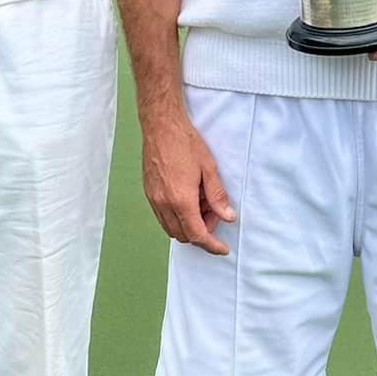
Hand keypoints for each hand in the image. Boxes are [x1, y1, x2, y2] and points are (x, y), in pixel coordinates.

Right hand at [139, 107, 236, 255]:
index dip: (211, 245)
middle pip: (183, 235)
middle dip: (201, 232)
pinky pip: (163, 217)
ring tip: (202, 203)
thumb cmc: (185, 142)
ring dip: (188, 225)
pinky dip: (177, 217)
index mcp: (181, 200)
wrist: (161, 126)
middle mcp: (164, 203)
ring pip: (171, 228)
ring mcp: (154, 199)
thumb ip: (217, 196)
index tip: (222, 249)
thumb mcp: (208, 169)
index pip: (197, 235)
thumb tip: (227, 216)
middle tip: (214, 214)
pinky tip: (188, 199)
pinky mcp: (149, 193)